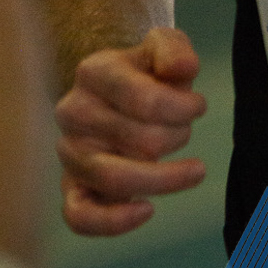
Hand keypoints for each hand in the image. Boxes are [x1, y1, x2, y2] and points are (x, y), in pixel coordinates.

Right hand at [56, 27, 206, 236]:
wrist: (114, 95)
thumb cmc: (145, 73)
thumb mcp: (163, 46)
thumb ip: (174, 50)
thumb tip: (184, 69)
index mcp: (94, 72)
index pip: (144, 99)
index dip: (182, 108)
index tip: (198, 106)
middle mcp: (73, 112)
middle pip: (141, 141)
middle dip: (177, 137)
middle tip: (184, 129)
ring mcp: (69, 153)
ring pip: (115, 179)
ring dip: (164, 179)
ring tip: (192, 171)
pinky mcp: (70, 187)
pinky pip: (80, 217)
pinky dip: (114, 221)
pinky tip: (146, 208)